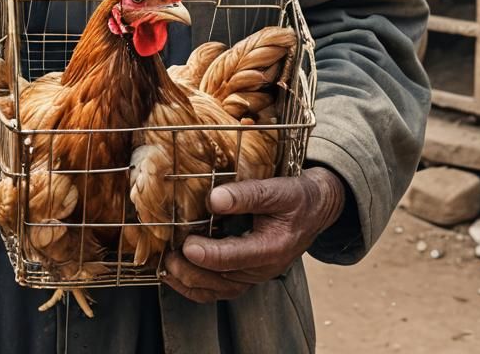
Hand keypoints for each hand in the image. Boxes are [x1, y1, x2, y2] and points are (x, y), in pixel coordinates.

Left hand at [158, 167, 346, 303]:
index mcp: (272, 248)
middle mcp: (263, 268)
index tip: (186, 245)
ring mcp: (254, 274)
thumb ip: (247, 195)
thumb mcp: (277, 189)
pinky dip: (196, 287)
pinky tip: (174, 276)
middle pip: (223, 279)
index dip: (208, 254)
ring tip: (165, 268)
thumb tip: (213, 200)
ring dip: (191, 282)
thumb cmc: (295, 197)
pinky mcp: (246, 273)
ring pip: (219, 289)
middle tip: (168, 257)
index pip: (235, 257)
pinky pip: (220, 289)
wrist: (315, 209)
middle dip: (193, 271)